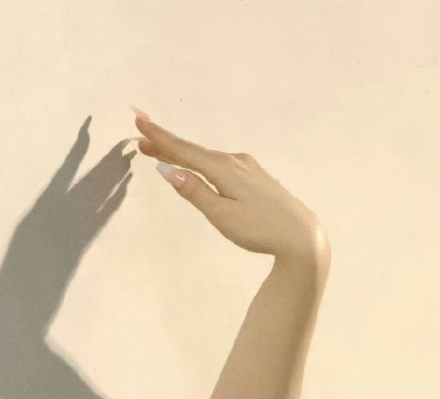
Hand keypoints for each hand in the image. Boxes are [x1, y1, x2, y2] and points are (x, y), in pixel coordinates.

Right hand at [132, 112, 327, 267]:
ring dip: (185, 155)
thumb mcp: (222, 216)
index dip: (160, 137)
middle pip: (194, 152)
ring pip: (208, 158)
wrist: (301, 236)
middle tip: (141, 139)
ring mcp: (247, 166)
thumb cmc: (260, 230)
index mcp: (224, 168)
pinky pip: (222, 165)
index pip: (184, 150)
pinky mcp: (255, 176)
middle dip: (167, 145)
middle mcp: (235, 160)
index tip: (139, 120)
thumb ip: (195, 192)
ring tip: (163, 153)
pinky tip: (199, 167)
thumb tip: (168, 170)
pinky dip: (204, 163)